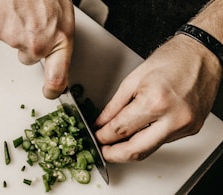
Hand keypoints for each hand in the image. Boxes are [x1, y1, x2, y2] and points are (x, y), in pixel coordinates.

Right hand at [0, 0, 74, 98]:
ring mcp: (17, 39)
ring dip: (19, 32)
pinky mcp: (0, 31)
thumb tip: (53, 58)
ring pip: (16, 45)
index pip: (58, 78)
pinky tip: (15, 11)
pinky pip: (4, 34)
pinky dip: (7, 24)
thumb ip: (58, 41)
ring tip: (25, 12)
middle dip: (31, 46)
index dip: (53, 90)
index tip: (50, 92)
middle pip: (29, 59)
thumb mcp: (63, 17)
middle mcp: (38, 45)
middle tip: (35, 25)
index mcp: (60, 40)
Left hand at [94, 34, 221, 162]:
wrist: (202, 54)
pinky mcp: (191, 129)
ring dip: (130, 149)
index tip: (96, 137)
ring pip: (150, 150)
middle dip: (114, 155)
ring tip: (116, 143)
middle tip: (103, 151)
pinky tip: (138, 133)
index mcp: (155, 101)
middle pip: (136, 150)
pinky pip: (163, 141)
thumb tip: (101, 123)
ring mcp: (185, 126)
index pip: (121, 130)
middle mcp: (173, 118)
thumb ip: (114, 106)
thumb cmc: (171, 60)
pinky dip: (146, 140)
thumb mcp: (133, 79)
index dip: (103, 137)